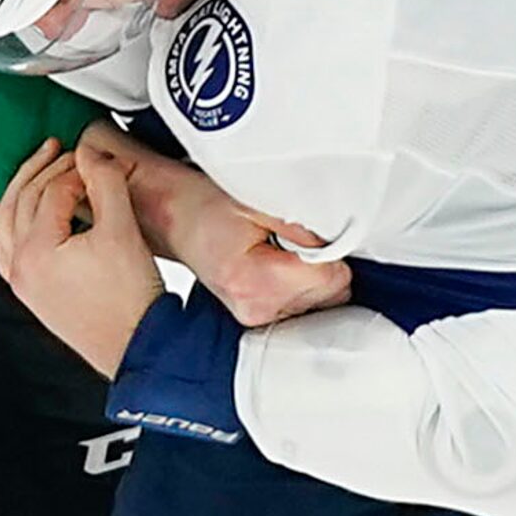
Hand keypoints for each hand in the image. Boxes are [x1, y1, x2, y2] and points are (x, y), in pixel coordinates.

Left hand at [0, 140, 163, 378]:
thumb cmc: (131, 301)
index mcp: (38, 251)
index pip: (53, 190)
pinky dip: (1, 222)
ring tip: (37, 165)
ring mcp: (23, 281)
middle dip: (46, 169)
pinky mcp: (32, 291)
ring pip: (8, 221)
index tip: (96, 163)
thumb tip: (93, 156)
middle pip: (26, 200)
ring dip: (22, 188)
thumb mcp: (122, 230)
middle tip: (66, 152)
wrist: (138, 344)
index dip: (77, 170)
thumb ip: (106, 184)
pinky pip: (4, 247)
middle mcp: (21, 266)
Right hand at [78, 122, 350, 325]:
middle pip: (333, 294)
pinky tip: (276, 262)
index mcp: (255, 284)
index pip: (334, 279)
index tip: (310, 233)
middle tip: (289, 237)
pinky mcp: (259, 316)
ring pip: (322, 301)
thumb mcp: (257, 197)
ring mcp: (256, 318)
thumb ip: (304, 221)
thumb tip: (345, 236)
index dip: (331, 250)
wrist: (170, 214)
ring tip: (277, 247)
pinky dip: (300, 282)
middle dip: (323, 263)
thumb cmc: (203, 204)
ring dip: (311, 273)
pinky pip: (306, 304)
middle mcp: (255, 310)